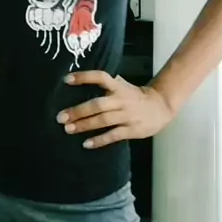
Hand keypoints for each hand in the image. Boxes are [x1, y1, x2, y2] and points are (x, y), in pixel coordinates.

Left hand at [57, 70, 172, 148]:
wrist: (160, 107)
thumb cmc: (134, 95)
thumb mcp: (122, 85)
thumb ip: (106, 83)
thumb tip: (82, 80)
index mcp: (118, 86)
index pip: (100, 77)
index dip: (83, 77)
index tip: (66, 79)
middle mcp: (121, 100)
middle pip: (97, 104)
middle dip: (78, 111)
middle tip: (60, 117)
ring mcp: (126, 115)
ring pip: (103, 121)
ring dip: (84, 125)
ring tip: (68, 129)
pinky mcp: (131, 130)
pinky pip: (113, 135)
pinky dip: (99, 140)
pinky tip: (86, 144)